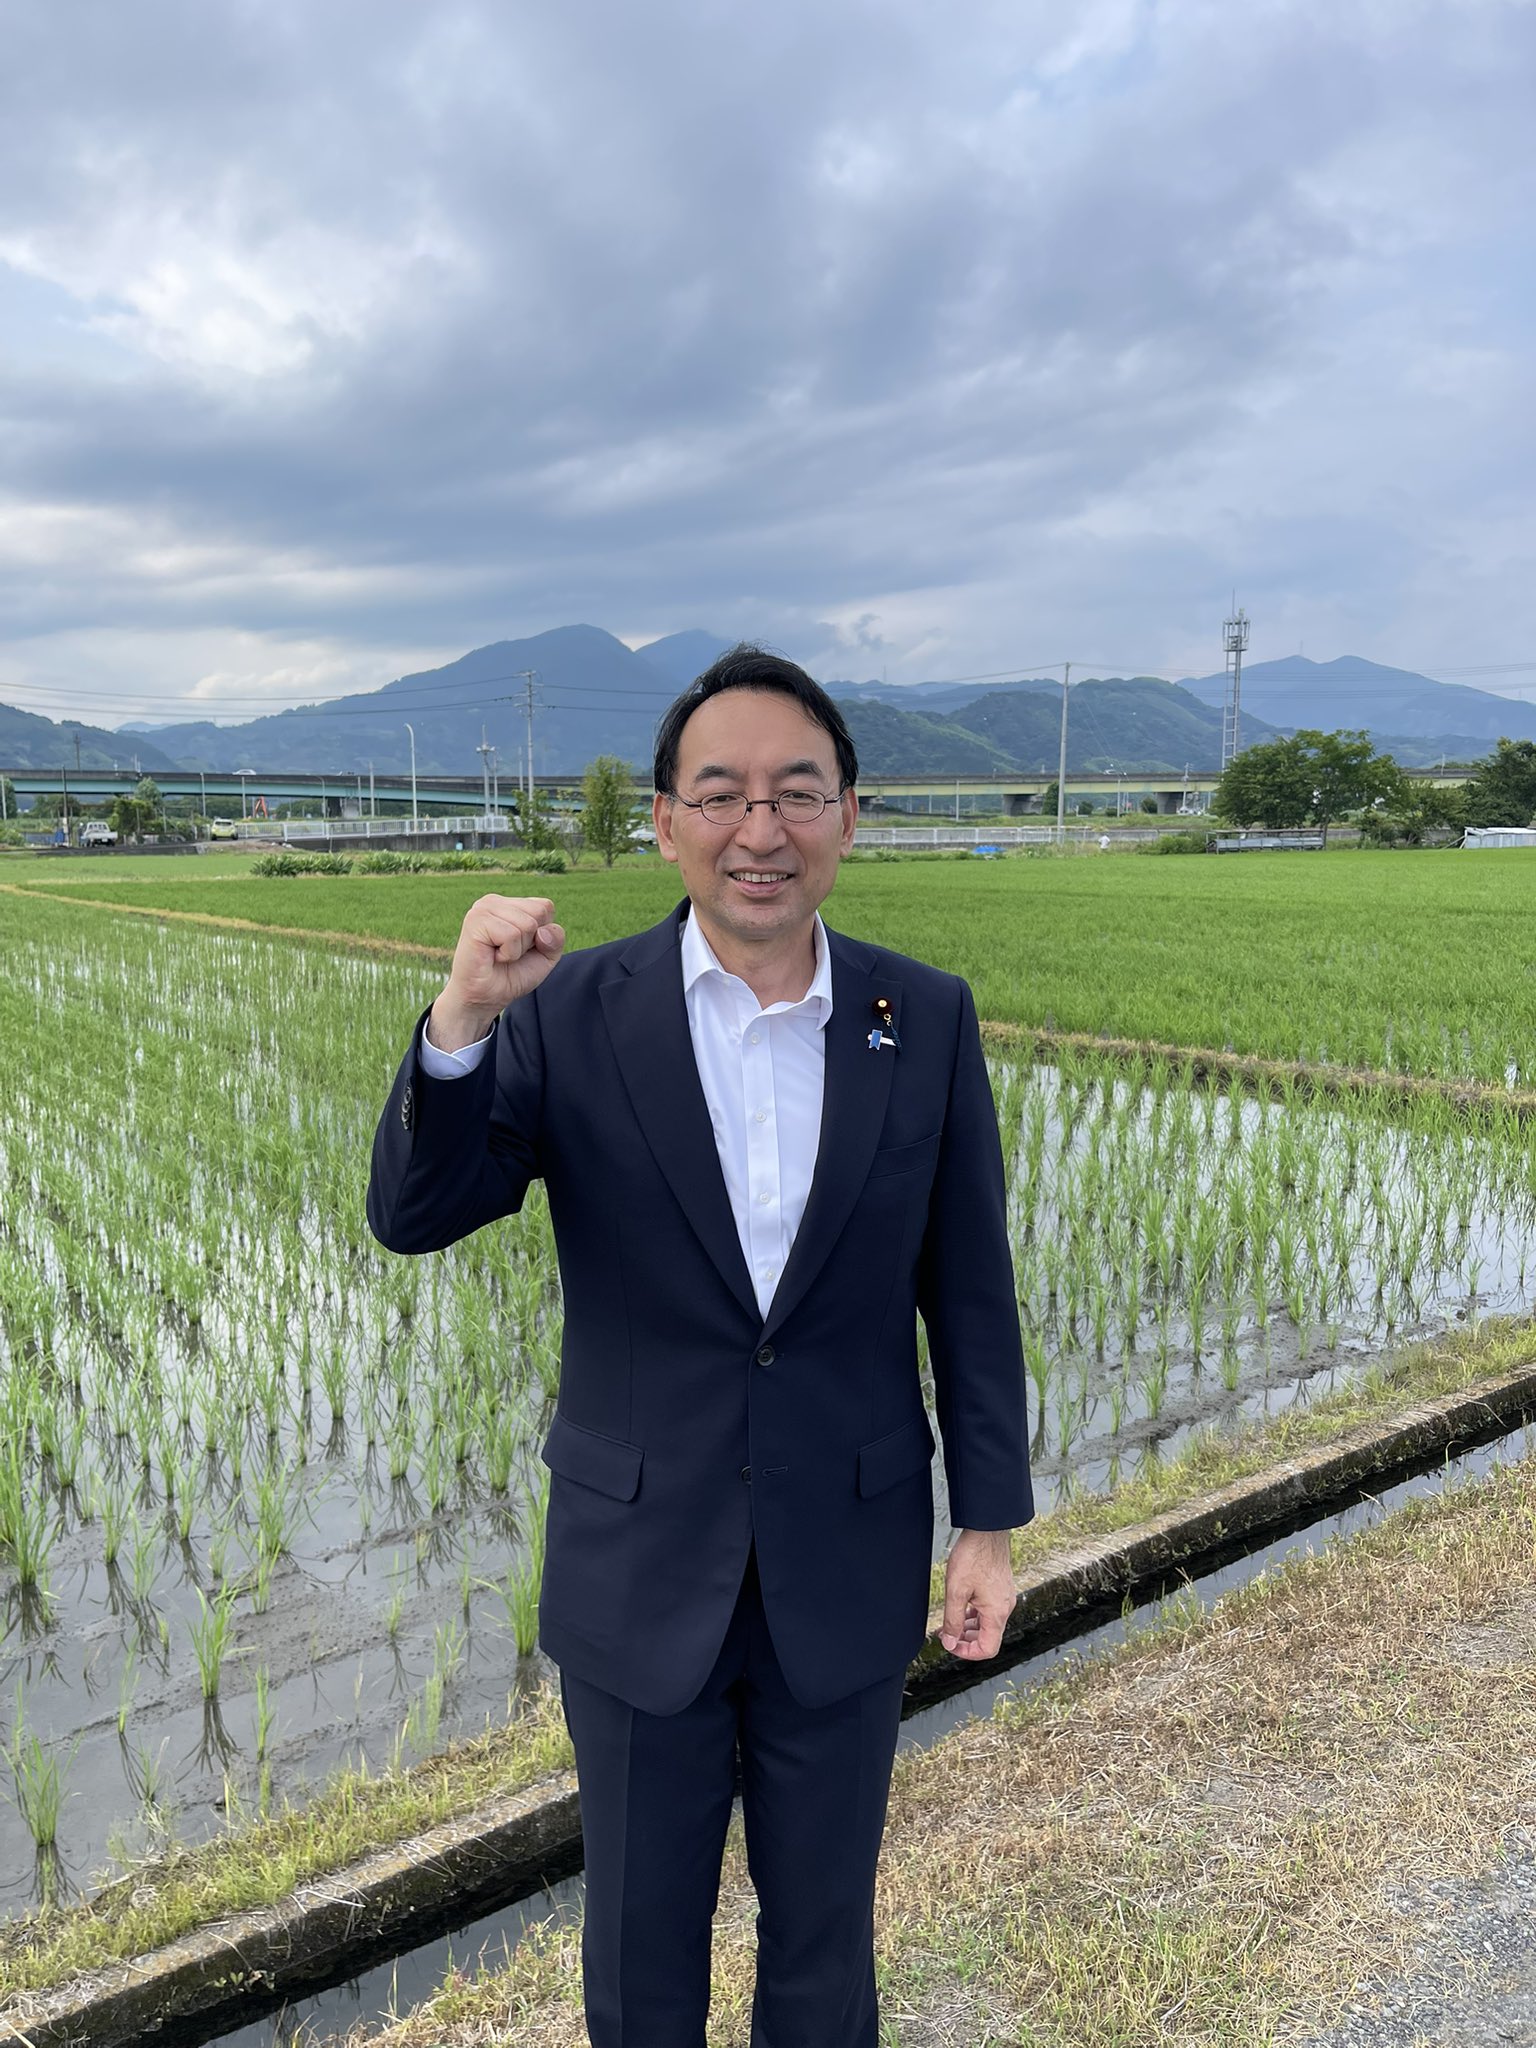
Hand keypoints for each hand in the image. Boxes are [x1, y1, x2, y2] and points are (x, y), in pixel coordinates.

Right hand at [429, 895, 564, 1050]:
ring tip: (499, 955)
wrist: (484, 998)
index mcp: (509, 904)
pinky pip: (512, 934)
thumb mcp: (545, 957)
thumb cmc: (511, 975)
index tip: (521, 948)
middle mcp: (494, 901)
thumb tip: (543, 932)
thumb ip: (556, 939)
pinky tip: (492, 956)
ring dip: (518, 949)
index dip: (542, 935)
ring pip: (527, 924)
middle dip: (531, 941)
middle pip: (539, 913)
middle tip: (508, 953)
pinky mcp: (476, 921)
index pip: (546, 907)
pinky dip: (508, 953)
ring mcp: (483, 909)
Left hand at [939, 1528, 1014, 1659]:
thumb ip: (953, 1620)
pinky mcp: (1001, 1588)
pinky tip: (961, 1608)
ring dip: (969, 1628)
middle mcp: (1005, 1608)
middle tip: (946, 1634)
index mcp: (997, 1613)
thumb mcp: (956, 1591)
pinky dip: (975, 1615)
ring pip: (988, 1624)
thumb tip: (950, 1642)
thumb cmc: (974, 1556)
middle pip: (988, 1638)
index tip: (950, 1645)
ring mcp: (1004, 1598)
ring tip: (950, 1622)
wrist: (987, 1530)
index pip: (987, 1649)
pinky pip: (989, 1611)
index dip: (967, 1653)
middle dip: (966, 1640)